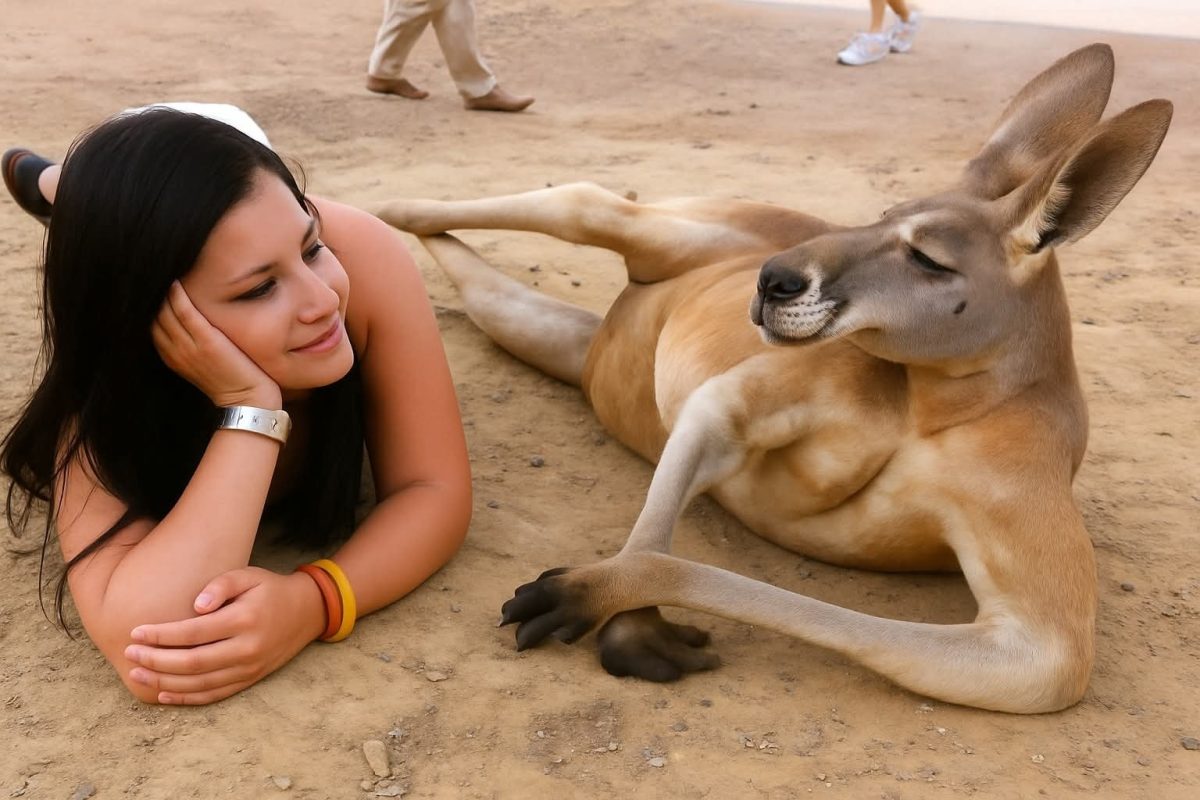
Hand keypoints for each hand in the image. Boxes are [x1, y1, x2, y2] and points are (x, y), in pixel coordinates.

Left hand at [123, 567, 324, 704]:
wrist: (306, 612)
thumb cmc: (269, 589)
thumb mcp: (248, 575)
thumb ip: (220, 585)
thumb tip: (195, 605)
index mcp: (244, 619)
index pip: (193, 633)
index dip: (162, 635)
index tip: (136, 631)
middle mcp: (247, 648)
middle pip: (192, 662)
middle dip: (156, 660)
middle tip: (129, 653)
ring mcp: (249, 668)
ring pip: (200, 683)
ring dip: (164, 682)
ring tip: (137, 673)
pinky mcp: (250, 679)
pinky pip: (214, 695)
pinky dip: (187, 697)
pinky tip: (163, 694)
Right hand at [151, 281, 280, 407]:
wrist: (246, 401)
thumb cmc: (229, 379)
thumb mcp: (201, 362)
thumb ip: (190, 344)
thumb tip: (190, 321)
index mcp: (171, 356)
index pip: (151, 324)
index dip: (151, 304)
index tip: (154, 285)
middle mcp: (174, 351)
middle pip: (154, 315)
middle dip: (153, 294)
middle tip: (156, 270)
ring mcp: (189, 347)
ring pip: (165, 311)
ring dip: (164, 290)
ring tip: (167, 269)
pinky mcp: (207, 342)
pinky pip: (185, 313)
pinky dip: (178, 296)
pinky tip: (177, 281)